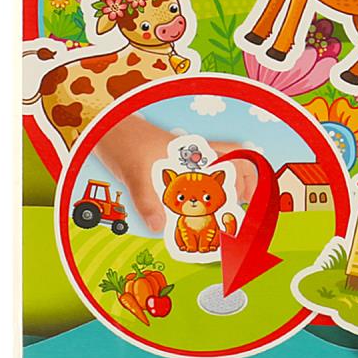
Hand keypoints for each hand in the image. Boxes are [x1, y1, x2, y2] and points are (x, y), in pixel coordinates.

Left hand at [94, 116, 257, 232]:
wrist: (107, 131)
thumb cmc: (125, 143)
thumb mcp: (135, 173)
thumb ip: (147, 200)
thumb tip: (159, 226)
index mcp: (193, 150)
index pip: (232, 154)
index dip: (247, 173)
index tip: (250, 196)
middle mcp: (192, 156)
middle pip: (228, 168)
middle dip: (239, 189)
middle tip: (238, 215)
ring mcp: (182, 163)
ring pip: (212, 177)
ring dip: (220, 196)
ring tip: (221, 219)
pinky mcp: (169, 172)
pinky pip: (192, 186)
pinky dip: (198, 200)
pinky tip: (192, 216)